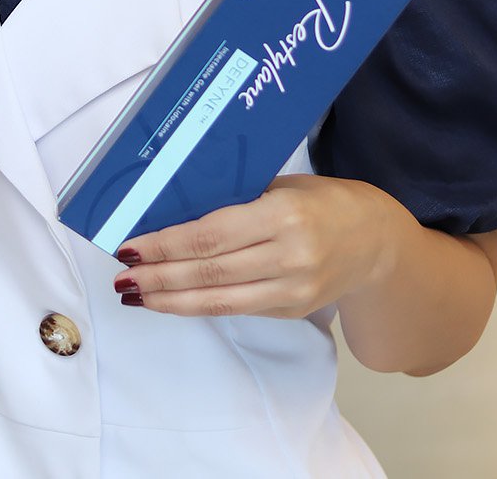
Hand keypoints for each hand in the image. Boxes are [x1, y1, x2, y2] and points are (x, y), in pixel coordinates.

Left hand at [112, 174, 392, 318]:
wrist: (374, 240)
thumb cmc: (321, 200)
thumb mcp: (281, 185)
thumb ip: (236, 198)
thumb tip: (173, 209)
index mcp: (283, 214)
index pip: (212, 234)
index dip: (167, 244)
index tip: (132, 246)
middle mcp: (289, 256)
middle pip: (209, 272)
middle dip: (159, 277)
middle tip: (122, 276)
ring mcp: (292, 290)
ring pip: (218, 301)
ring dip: (170, 300)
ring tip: (135, 295)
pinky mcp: (291, 311)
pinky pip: (236, 308)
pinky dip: (198, 305)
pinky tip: (172, 299)